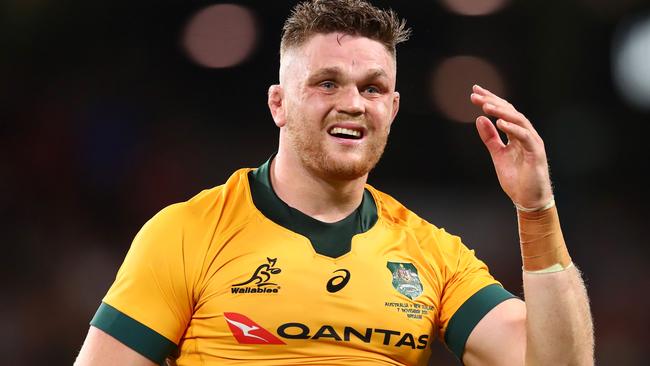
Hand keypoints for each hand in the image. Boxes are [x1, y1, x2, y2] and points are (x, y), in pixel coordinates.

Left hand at [470, 84, 552, 208]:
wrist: (528, 199)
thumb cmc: (517, 178)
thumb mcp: (498, 154)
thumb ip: (490, 138)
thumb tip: (479, 119)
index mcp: (517, 134)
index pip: (503, 112)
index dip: (490, 100)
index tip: (475, 92)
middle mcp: (526, 134)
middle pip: (510, 112)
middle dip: (493, 101)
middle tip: (475, 95)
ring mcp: (532, 142)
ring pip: (518, 120)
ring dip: (501, 112)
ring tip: (486, 106)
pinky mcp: (536, 153)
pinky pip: (524, 137)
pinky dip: (512, 128)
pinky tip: (500, 122)